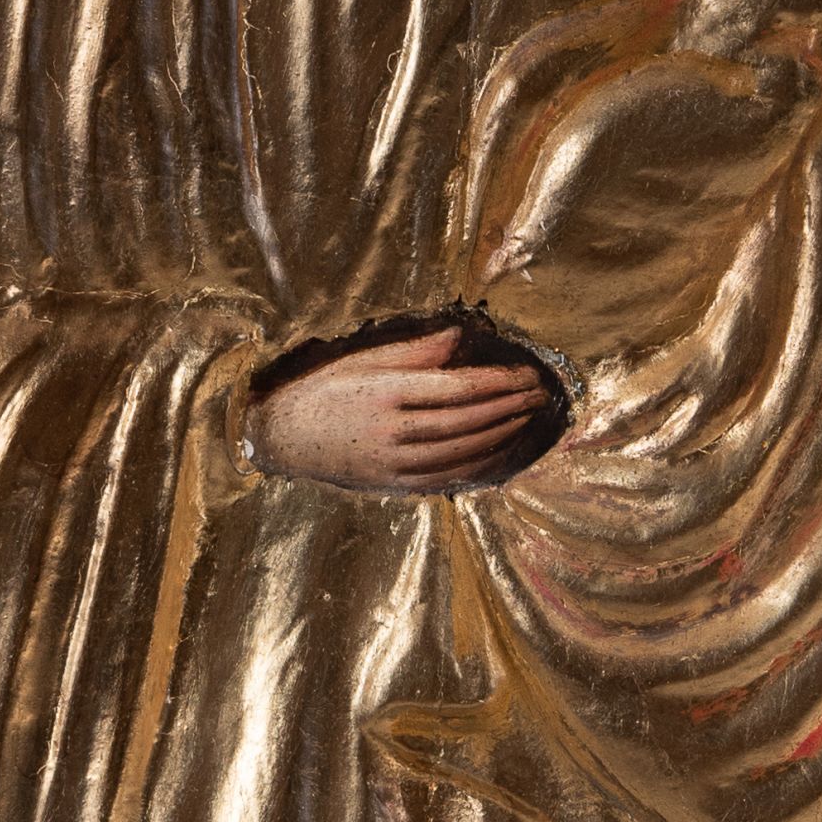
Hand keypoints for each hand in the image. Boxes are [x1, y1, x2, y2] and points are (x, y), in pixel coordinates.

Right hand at [249, 324, 549, 491]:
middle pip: (467, 420)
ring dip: (502, 434)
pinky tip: (500, 451)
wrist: (282, 439)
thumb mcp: (360, 361)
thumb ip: (413, 351)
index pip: (457, 388)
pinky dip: (479, 464)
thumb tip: (460, 336)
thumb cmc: (321, 391)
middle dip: (509, 406)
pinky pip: (447, 477)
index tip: (527, 374)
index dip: (498, 383)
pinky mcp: (393, 484)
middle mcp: (392, 431)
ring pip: (462, 451)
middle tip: (539, 393)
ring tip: (527, 417)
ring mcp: (393, 463)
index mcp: (385, 393)